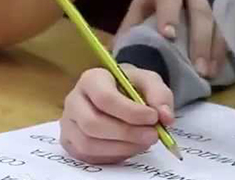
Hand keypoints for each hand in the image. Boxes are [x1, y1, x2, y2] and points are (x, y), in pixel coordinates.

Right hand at [60, 65, 174, 164]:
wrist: (118, 93)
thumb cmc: (130, 85)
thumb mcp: (149, 81)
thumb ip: (160, 95)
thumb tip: (165, 117)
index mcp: (91, 79)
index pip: (105, 98)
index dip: (131, 112)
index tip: (153, 117)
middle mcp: (74, 100)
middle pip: (93, 123)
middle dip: (127, 133)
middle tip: (153, 135)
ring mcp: (68, 123)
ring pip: (89, 144)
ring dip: (121, 147)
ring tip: (143, 142)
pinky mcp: (70, 142)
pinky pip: (88, 156)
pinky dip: (112, 156)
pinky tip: (129, 147)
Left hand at [118, 0, 227, 78]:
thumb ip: (135, 20)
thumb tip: (120, 53)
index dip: (169, 13)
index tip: (168, 36)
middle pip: (200, 9)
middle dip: (199, 40)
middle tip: (197, 69)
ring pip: (220, 16)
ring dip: (216, 47)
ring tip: (210, 72)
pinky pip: (234, 20)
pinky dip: (228, 44)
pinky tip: (223, 63)